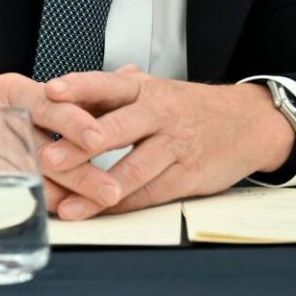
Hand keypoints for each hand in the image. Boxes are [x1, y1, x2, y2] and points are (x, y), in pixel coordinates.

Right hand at [0, 72, 123, 214]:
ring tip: (86, 211)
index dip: (75, 122)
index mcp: (12, 92)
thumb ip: (60, 105)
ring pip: (26, 175)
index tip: (101, 139)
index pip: (49, 103)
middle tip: (110, 190)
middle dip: (80, 172)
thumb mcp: (13, 99)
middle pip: (42, 145)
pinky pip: (3, 193)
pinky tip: (48, 215)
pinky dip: (28, 206)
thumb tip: (125, 78)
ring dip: (61, 197)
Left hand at [37, 70, 295, 216]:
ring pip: (133, 168)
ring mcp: (174, 146)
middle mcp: (158, 114)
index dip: (78, 87)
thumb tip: (58, 91)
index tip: (50, 92)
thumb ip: (106, 92)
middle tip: (50, 158)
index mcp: (142, 88)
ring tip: (70, 203)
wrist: (246, 122)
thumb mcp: (148, 89)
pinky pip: (151, 192)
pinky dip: (124, 205)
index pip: (105, 83)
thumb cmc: (185, 106)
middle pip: (115, 129)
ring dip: (99, 187)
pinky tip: (100, 212)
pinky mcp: (188, 176)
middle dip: (80, 146)